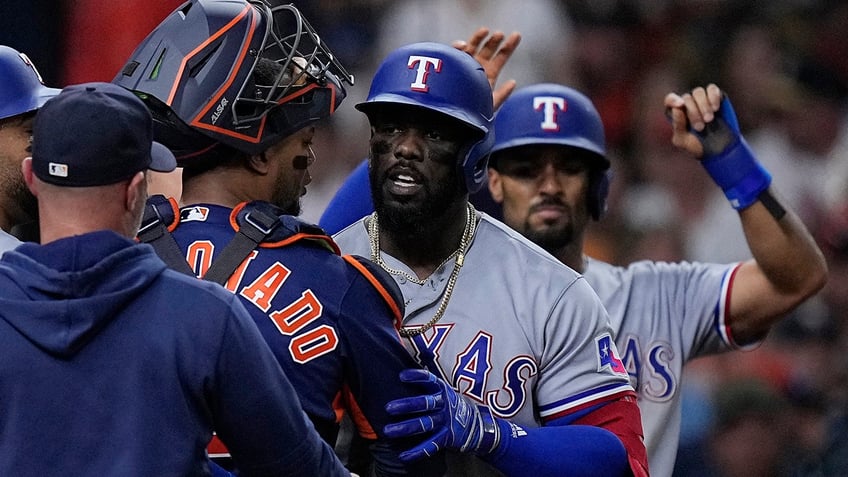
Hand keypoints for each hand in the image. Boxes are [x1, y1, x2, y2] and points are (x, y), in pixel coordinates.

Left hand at [383, 369, 500, 460]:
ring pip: (424, 424)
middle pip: (425, 403)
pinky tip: (403, 456)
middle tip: (388, 408)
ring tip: (388, 431)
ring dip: (405, 428)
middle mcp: (443, 404)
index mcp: (441, 389)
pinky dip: (417, 452)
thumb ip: (424, 381)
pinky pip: (431, 445)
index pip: (429, 380)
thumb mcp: (441, 389)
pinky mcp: (447, 437)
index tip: (401, 376)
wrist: (476, 424)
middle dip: (406, 405)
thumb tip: (409, 358)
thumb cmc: (450, 404)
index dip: (416, 377)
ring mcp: (445, 421)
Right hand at [453, 27, 520, 108]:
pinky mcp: (450, 64)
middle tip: (500, 34)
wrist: (452, 118)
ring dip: (478, 38)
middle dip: (494, 41)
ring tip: (485, 31)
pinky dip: (457, 47)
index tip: (517, 35)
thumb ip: (502, 95)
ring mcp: (463, 64)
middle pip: (487, 49)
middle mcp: (476, 67)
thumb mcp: (490, 105)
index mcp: (488, 74)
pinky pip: (453, 52)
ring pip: (471, 47)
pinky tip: (463, 46)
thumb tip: (513, 82)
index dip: (509, 46)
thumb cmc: (471, 114)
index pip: (500, 58)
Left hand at [665, 83, 740, 158]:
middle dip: (693, 112)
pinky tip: (715, 108)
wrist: (718, 150)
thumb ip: (678, 125)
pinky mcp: (716, 97)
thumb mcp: (682, 141)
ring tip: (709, 119)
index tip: (680, 105)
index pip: (670, 100)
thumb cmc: (696, 145)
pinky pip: (712, 89)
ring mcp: (702, 99)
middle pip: (686, 98)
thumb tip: (676, 109)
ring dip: (703, 105)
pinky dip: (713, 96)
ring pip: (698, 92)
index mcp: (677, 113)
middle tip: (700, 127)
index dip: (673, 100)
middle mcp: (688, 103)